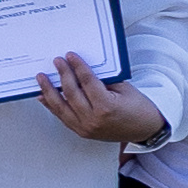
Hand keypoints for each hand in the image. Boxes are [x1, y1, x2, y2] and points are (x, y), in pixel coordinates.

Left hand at [35, 55, 165, 146]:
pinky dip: (51, 105)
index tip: (70, 56)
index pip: (87, 82)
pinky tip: (44, 96)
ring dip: (49, 90)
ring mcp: (85, 127)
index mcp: (106, 107)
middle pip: (72, 92)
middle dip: (63, 74)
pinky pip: (62, 117)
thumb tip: (83, 70)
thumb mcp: (125, 89)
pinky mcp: (82, 132)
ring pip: (61, 106)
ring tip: (41, 78)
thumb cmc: (139, 109)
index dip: (78, 67)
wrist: (145, 131)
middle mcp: (93, 119)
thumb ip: (104, 81)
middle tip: (57, 62)